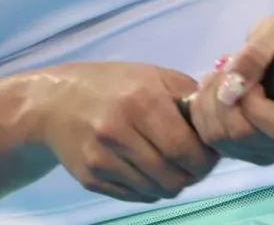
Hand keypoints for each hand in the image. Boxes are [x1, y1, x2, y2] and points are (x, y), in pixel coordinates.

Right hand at [32, 62, 219, 203]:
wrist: (56, 102)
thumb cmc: (113, 85)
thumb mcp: (152, 75)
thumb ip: (187, 96)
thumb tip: (217, 124)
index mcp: (140, 101)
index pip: (186, 149)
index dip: (205, 159)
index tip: (209, 153)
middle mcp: (119, 132)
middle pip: (174, 177)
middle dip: (192, 174)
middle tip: (193, 163)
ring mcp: (102, 158)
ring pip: (157, 190)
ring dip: (171, 182)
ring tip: (168, 163)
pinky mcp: (90, 179)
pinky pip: (136, 197)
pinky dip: (149, 188)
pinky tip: (145, 168)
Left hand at [186, 10, 273, 165]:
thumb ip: (255, 55)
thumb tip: (230, 90)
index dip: (252, 105)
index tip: (245, 77)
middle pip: (250, 137)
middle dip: (223, 102)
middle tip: (221, 71)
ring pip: (231, 143)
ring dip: (211, 108)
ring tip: (217, 78)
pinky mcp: (263, 154)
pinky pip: (223, 146)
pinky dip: (207, 119)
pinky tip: (216, 95)